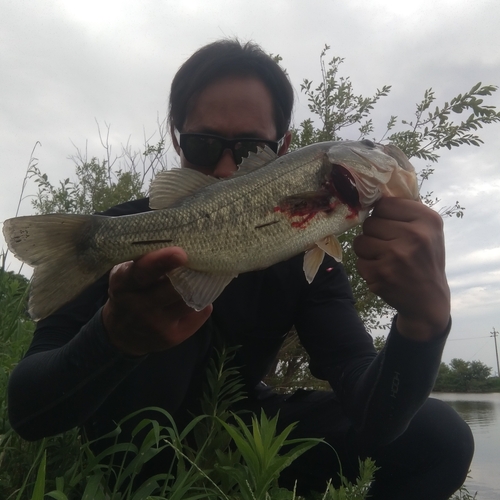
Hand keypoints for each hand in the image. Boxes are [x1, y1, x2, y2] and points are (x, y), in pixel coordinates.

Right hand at [102, 247, 212, 355]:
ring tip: (203, 274)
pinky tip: (196, 295)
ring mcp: (156, 325)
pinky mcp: (172, 338)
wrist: (121, 333)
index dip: (161, 262)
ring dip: (201, 285)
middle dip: (191, 273)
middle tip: (205, 258)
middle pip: (174, 288)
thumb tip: (175, 237)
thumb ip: (144, 259)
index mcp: (124, 284)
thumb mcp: (126, 272)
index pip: (142, 273)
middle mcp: (139, 307)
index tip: (180, 253)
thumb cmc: (130, 291)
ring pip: (190, 300)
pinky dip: (203, 301)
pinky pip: (199, 313)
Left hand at [353, 198, 449, 340]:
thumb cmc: (424, 259)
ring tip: (386, 259)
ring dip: (368, 251)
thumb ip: (404, 211)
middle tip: (390, 247)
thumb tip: (372, 193)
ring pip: (360, 241)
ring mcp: (396, 255)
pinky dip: (367, 267)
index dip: (382, 216)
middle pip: (370, 222)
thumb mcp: (427, 230)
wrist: (428, 299)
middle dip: (374, 234)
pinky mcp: (381, 273)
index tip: (392, 227)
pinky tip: (383, 272)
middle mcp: (414, 235)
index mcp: (427, 219)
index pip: (384, 204)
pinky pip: (359, 260)